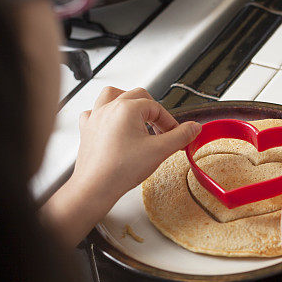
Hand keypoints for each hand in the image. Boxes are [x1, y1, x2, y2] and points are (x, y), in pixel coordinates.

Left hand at [42, 87, 199, 247]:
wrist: (95, 187)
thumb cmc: (120, 170)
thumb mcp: (159, 151)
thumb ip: (180, 137)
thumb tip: (194, 128)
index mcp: (127, 108)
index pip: (157, 107)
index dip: (169, 122)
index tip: (175, 135)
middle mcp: (109, 108)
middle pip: (137, 96)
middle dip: (153, 111)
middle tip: (161, 129)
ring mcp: (96, 117)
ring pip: (112, 95)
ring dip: (127, 102)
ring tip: (137, 115)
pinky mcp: (87, 129)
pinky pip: (94, 111)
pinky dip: (105, 114)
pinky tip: (112, 124)